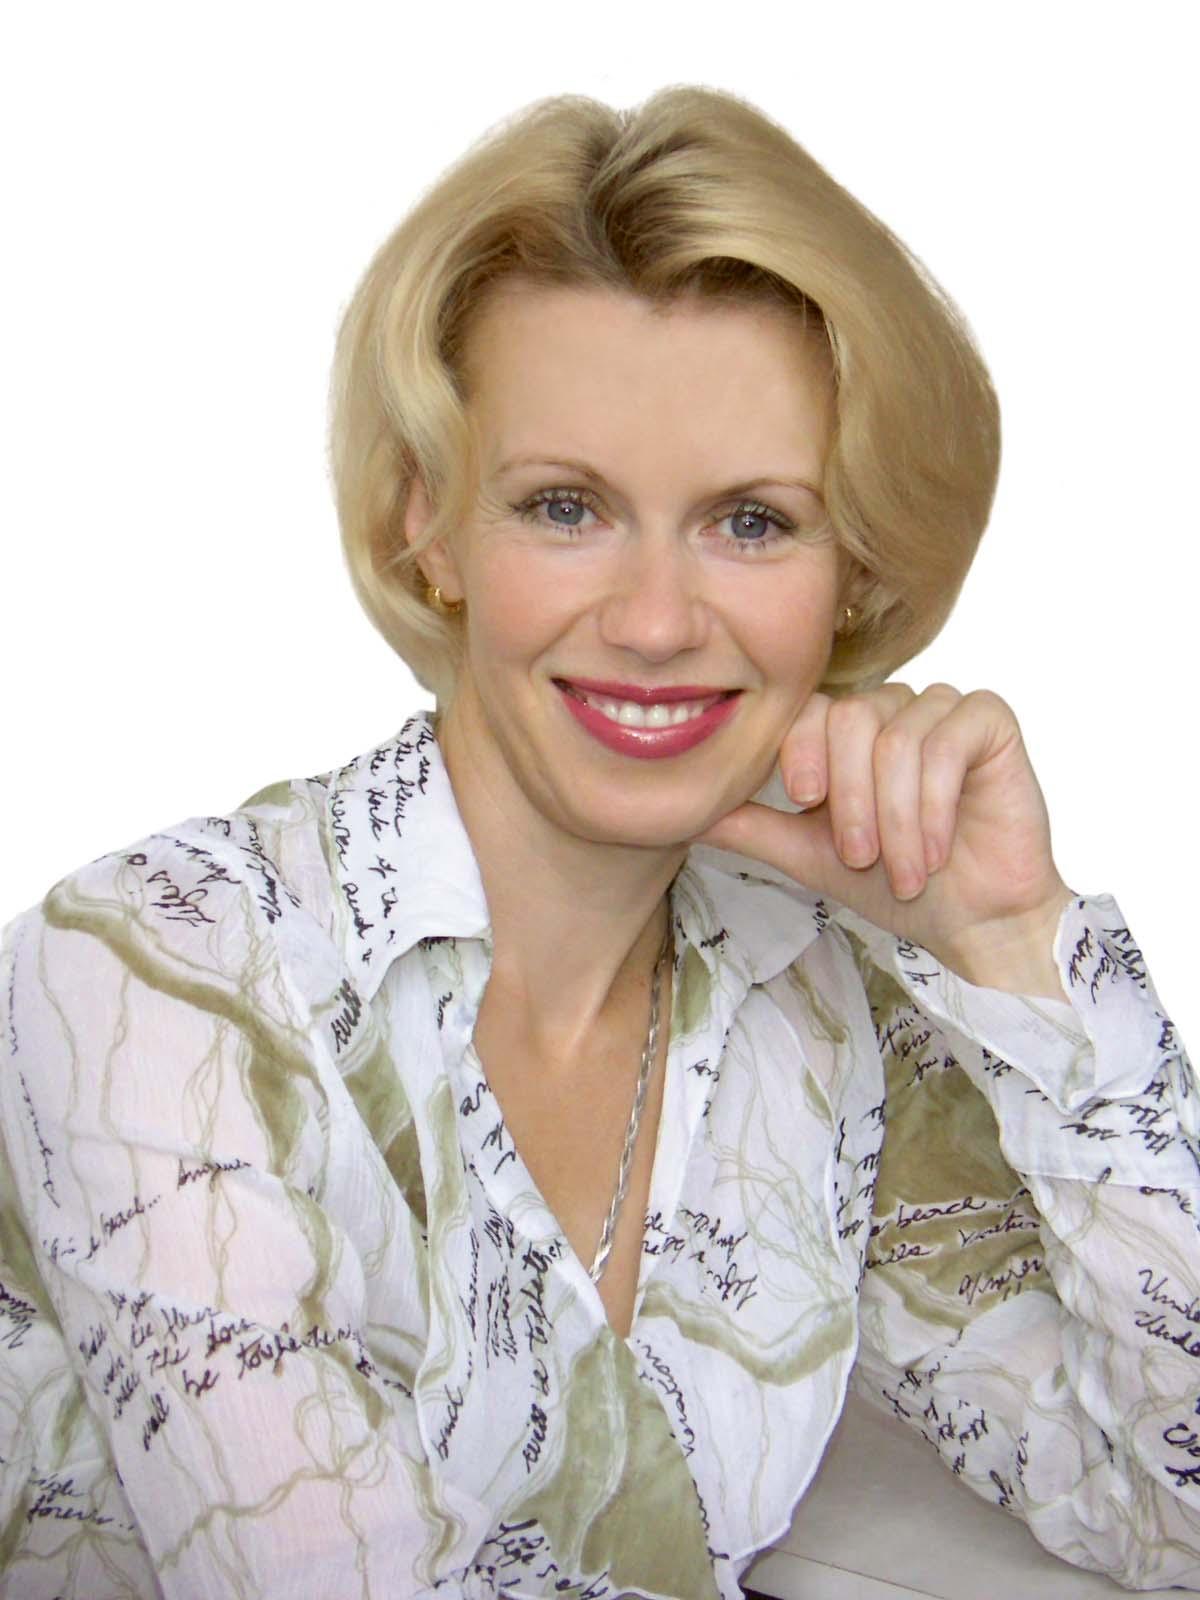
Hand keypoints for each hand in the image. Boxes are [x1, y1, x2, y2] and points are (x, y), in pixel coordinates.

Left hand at [696, 683, 1073, 997]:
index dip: (801, 752)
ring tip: (905, 871)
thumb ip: (751, 827)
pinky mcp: (988, 721)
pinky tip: (937, 850)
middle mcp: (891, 708)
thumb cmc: (893, 886)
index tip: (806, 804)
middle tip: (861, 858)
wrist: (971, 921)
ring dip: (896, 818)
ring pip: (897, 738)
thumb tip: (683, 815)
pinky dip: (936, 805)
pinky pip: (947, 742)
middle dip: (850, 799)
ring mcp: (941, 709)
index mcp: (846, 731)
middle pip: (851, 719)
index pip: (808, 711)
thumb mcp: (807, 855)